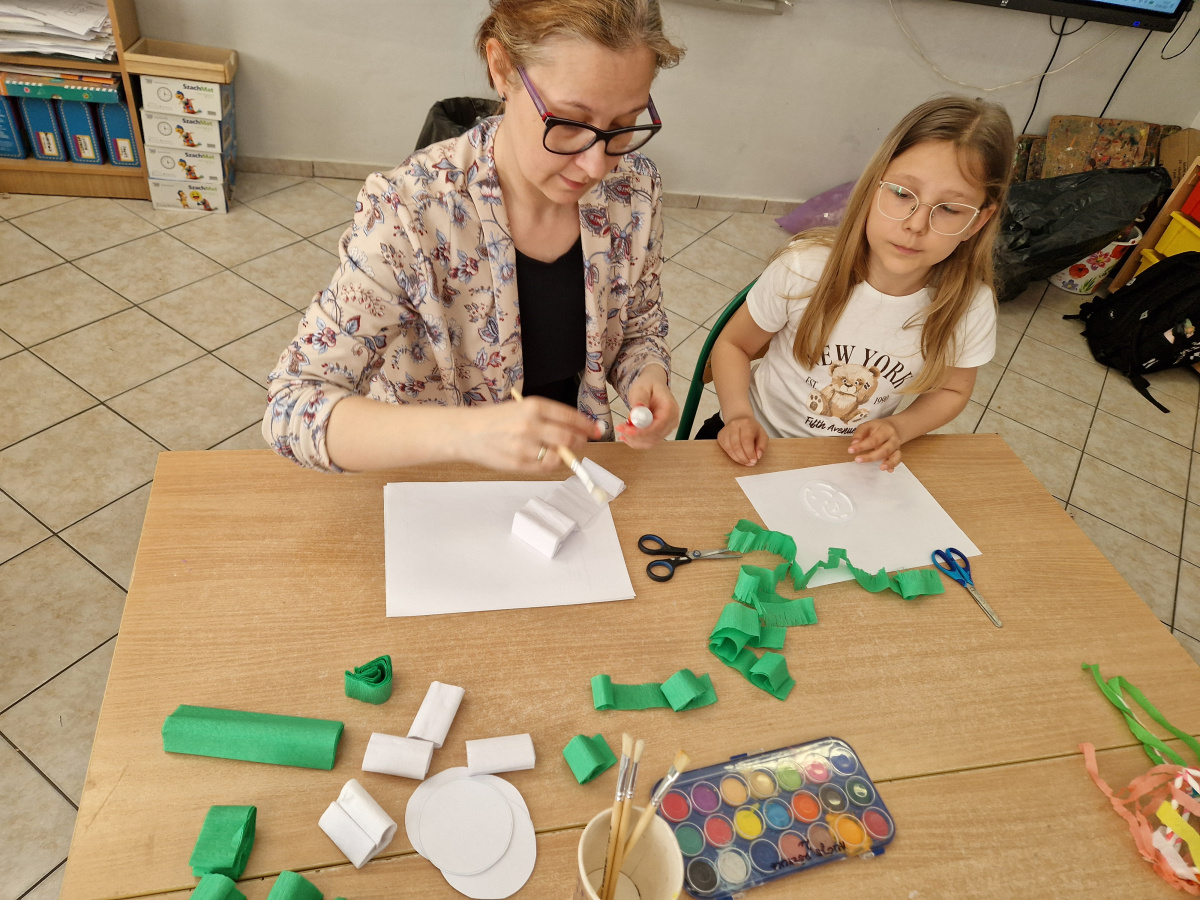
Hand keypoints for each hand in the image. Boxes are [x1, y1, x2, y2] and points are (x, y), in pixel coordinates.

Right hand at [458, 395, 599, 472]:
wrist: (468, 432)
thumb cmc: (496, 419)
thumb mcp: (522, 408)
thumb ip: (548, 418)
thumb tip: (578, 430)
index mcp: (533, 406)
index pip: (570, 417)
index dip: (587, 426)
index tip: (596, 430)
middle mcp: (530, 425)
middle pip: (569, 438)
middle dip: (580, 442)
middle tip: (581, 443)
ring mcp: (524, 446)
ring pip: (559, 456)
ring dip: (566, 455)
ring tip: (562, 452)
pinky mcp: (518, 463)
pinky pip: (545, 468)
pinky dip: (552, 465)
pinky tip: (548, 459)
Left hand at [619, 369, 677, 448]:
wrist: (651, 386)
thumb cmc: (648, 385)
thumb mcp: (641, 388)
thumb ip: (640, 399)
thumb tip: (638, 410)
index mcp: (670, 408)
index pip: (659, 425)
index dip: (643, 431)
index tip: (627, 430)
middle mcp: (672, 420)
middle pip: (655, 436)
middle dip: (635, 436)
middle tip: (620, 428)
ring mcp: (667, 428)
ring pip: (650, 442)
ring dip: (634, 440)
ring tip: (622, 430)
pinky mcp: (660, 432)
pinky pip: (648, 442)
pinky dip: (636, 441)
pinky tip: (625, 435)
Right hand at [717, 415, 767, 465]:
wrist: (739, 419)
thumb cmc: (752, 429)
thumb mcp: (762, 434)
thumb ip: (762, 445)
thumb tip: (758, 456)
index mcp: (746, 423)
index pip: (746, 440)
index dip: (749, 453)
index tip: (754, 461)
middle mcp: (734, 425)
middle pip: (737, 446)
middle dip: (744, 458)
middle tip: (750, 463)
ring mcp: (725, 430)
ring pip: (730, 449)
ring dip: (738, 459)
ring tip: (745, 462)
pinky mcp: (720, 436)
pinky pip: (726, 449)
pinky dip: (733, 456)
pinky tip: (739, 458)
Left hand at [849, 418, 901, 471]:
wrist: (894, 427)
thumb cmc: (878, 427)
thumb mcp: (868, 425)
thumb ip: (860, 433)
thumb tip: (854, 443)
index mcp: (885, 430)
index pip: (873, 439)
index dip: (862, 446)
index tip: (850, 450)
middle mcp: (893, 439)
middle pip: (884, 449)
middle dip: (871, 456)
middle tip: (858, 460)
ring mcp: (896, 447)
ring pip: (895, 455)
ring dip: (889, 463)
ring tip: (881, 468)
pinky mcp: (898, 453)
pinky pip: (897, 460)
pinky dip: (894, 465)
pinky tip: (889, 471)